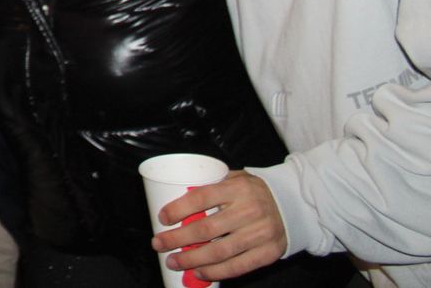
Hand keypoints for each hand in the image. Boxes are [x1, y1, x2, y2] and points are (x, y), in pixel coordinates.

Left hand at [154, 170, 285, 283]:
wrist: (293, 205)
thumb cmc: (253, 192)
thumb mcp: (235, 179)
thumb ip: (212, 186)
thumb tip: (176, 199)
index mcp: (238, 188)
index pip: (202, 198)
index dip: (178, 209)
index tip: (162, 218)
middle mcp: (250, 211)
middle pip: (206, 229)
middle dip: (177, 239)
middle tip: (158, 244)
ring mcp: (261, 234)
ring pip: (220, 252)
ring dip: (192, 259)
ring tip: (173, 262)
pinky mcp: (269, 253)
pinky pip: (238, 266)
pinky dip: (216, 272)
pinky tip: (199, 273)